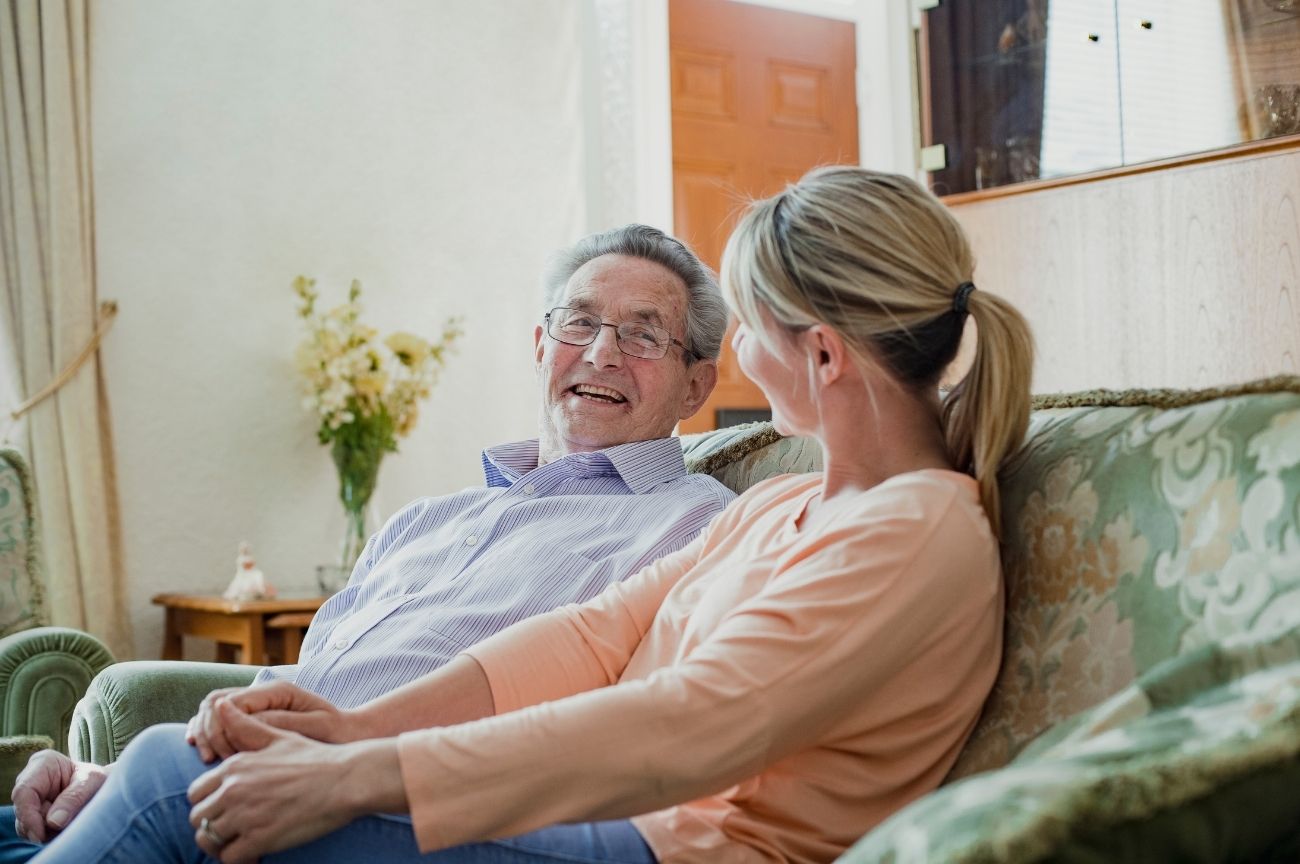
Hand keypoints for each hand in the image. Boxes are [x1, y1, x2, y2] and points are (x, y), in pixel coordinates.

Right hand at [11, 750, 109, 841]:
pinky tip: (62, 828)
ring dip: (44, 832)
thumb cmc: (98, 779)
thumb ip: (74, 798)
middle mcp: (31, 779)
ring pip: (24, 824)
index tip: (41, 835)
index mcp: (44, 762)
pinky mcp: (31, 812)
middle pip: (23, 810)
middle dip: (40, 826)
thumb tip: (53, 822)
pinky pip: (30, 830)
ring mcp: (29, 797)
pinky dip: (46, 834)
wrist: (103, 786)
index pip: (24, 792)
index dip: (28, 816)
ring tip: (68, 824)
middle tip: (64, 828)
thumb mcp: (93, 781)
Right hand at [187, 682, 353, 761]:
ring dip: (204, 732)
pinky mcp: (253, 717)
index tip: (225, 755)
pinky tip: (203, 751)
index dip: (221, 727)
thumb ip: (280, 722)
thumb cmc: (337, 732)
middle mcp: (264, 693)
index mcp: (278, 691)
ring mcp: (257, 703)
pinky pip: (220, 719)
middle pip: (216, 701)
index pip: (233, 701)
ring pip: (213, 709)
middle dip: (208, 730)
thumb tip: (245, 722)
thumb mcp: (315, 727)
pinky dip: (208, 733)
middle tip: (212, 759)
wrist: (350, 734)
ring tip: (208, 759)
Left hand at [187, 702, 401, 862]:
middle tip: (233, 830)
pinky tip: (255, 854)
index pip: (196, 793)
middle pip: (197, 818)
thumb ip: (245, 726)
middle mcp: (234, 789)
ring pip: (208, 840)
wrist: (345, 779)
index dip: (208, 804)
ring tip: (241, 843)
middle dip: (211, 826)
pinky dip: (239, 859)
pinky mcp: (260, 838)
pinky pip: (230, 858)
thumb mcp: (278, 735)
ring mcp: (245, 815)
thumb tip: (220, 705)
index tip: (226, 810)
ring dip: (221, 844)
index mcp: (234, 766)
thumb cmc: (315, 757)